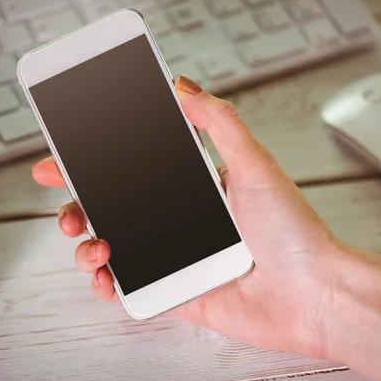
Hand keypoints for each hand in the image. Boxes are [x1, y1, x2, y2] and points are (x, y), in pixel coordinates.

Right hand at [32, 77, 343, 356]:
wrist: (314, 294)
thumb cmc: (294, 232)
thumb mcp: (255, 164)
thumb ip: (218, 122)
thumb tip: (183, 86)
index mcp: (196, 190)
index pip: (135, 172)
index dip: (96, 165)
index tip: (66, 157)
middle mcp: (182, 223)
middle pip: (114, 210)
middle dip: (79, 204)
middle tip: (66, 201)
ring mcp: (176, 260)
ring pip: (113, 248)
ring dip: (88, 244)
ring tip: (94, 242)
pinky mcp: (177, 294)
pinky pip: (130, 290)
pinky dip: (108, 285)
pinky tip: (106, 276)